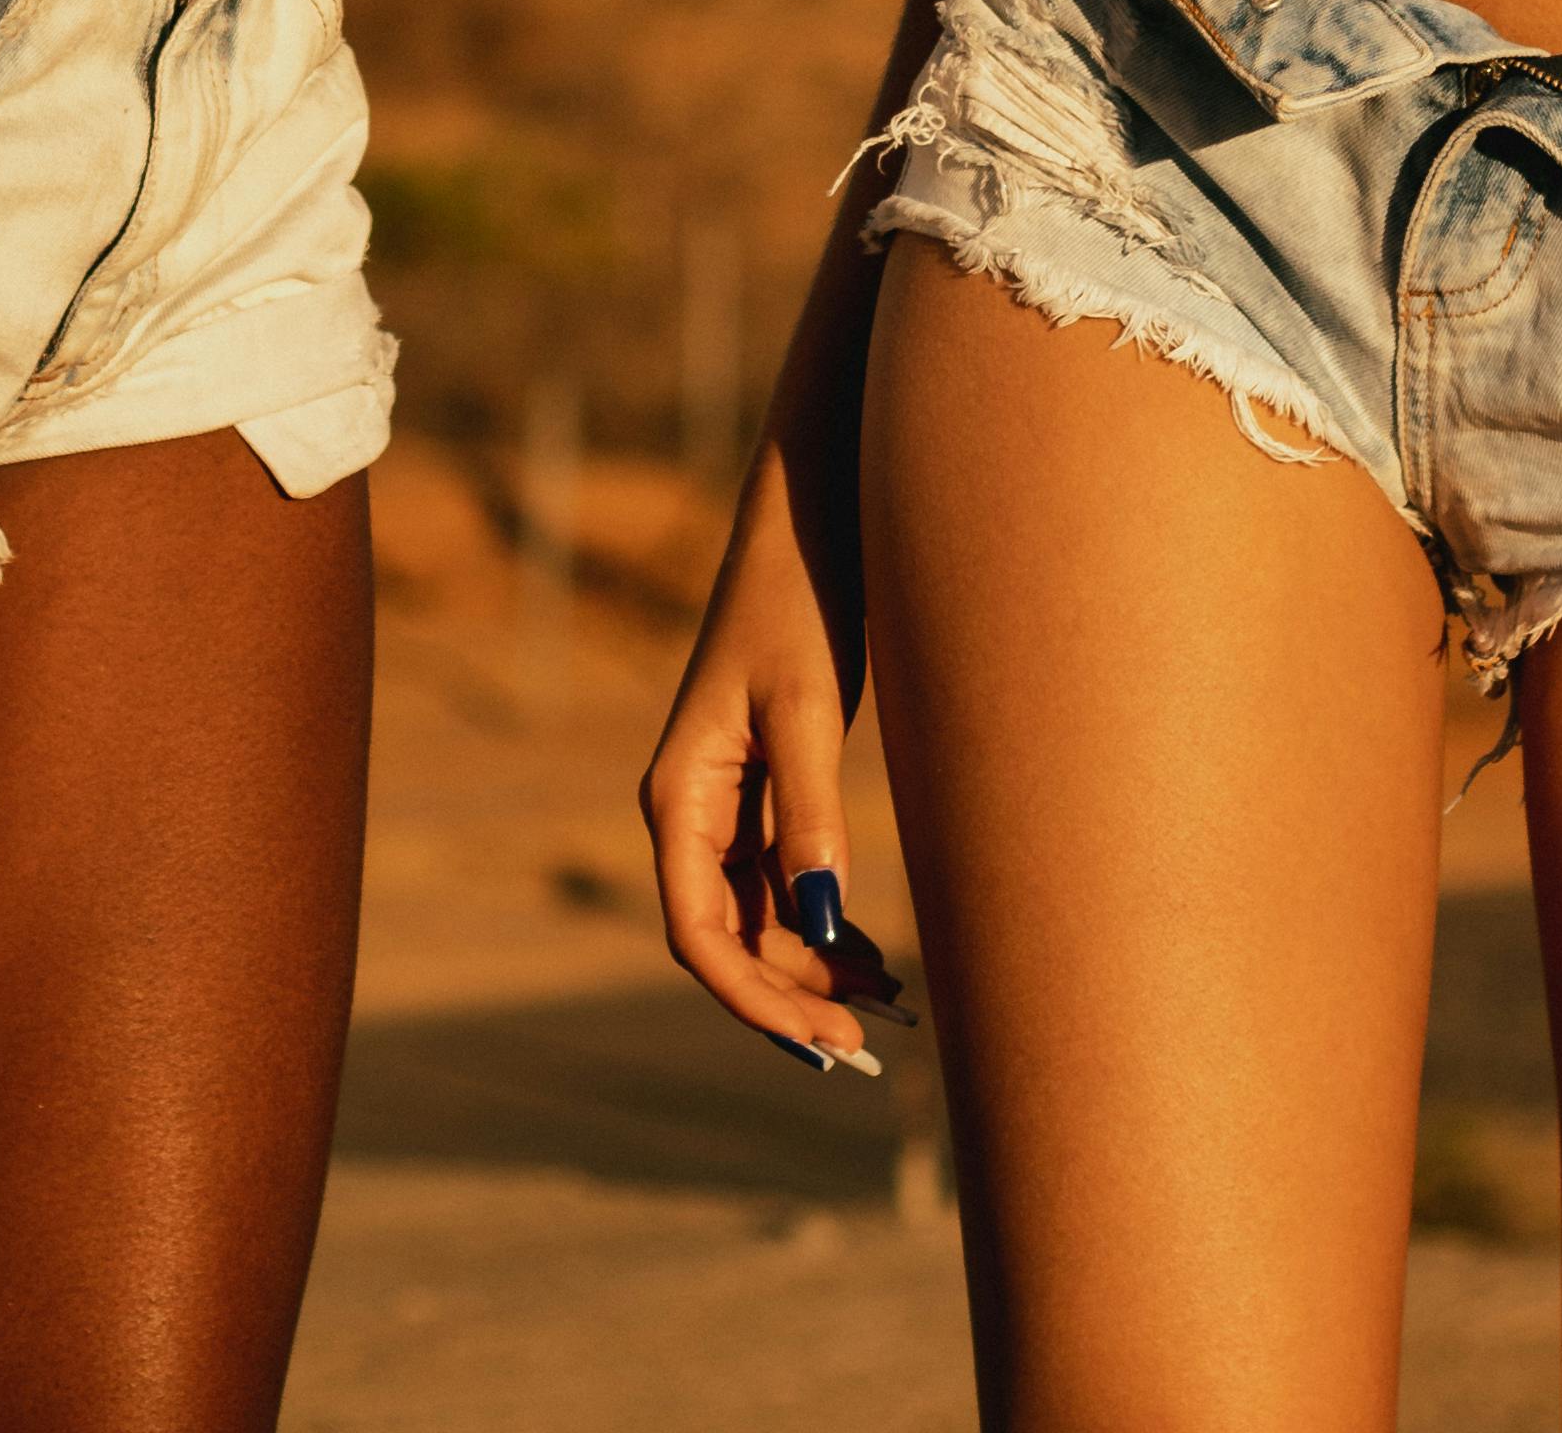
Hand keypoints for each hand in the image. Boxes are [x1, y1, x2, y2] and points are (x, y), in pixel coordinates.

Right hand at [638, 442, 902, 1078]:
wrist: (809, 519)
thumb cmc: (798, 602)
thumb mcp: (805, 709)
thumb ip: (809, 818)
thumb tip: (820, 926)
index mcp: (677, 797)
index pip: (698, 934)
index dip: (753, 999)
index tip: (820, 1038)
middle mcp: (687, 809)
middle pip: (724, 939)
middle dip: (787, 995)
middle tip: (865, 1042)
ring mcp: (720, 800)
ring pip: (753, 916)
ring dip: (806, 965)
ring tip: (884, 1001)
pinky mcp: (756, 786)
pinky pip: (774, 881)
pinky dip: (815, 922)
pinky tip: (868, 949)